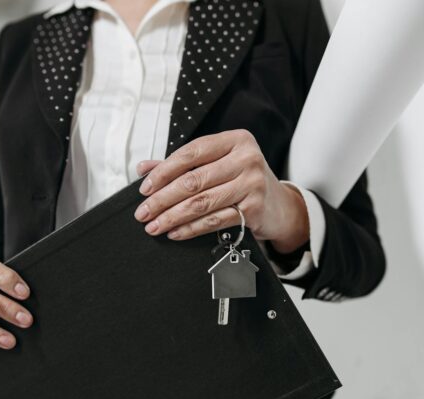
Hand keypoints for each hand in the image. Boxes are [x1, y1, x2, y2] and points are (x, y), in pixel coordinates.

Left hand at [134, 129, 308, 252]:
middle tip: (143, 212)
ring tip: (154, 226)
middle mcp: (246, 159)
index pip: (191, 153)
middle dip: (162, 199)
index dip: (163, 171)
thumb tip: (144, 169)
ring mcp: (252, 184)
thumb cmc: (244, 180)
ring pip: (201, 202)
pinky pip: (214, 220)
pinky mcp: (254, 209)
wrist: (280, 205)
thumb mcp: (218, 163)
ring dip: (172, 217)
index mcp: (235, 140)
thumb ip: (182, 164)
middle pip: (193, 180)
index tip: (145, 188)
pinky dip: (190, 229)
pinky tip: (175, 232)